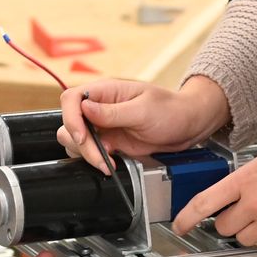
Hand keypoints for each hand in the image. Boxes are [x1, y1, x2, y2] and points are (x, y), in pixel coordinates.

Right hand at [58, 77, 229, 173]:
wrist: (187, 126)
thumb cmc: (171, 110)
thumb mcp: (143, 110)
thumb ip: (112, 112)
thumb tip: (84, 107)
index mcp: (105, 91)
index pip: (72, 99)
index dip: (71, 117)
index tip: (82, 136)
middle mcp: (99, 108)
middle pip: (69, 123)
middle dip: (81, 144)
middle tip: (102, 157)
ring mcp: (102, 126)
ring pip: (74, 140)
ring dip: (86, 154)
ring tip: (108, 163)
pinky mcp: (108, 142)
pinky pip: (89, 152)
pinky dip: (95, 161)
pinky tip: (111, 164)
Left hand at [171, 123, 256, 248]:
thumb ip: (244, 181)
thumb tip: (228, 197)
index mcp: (246, 180)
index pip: (204, 203)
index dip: (186, 219)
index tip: (180, 226)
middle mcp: (256, 203)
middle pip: (223, 228)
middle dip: (228, 223)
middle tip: (242, 213)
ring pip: (245, 241)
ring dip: (249, 233)